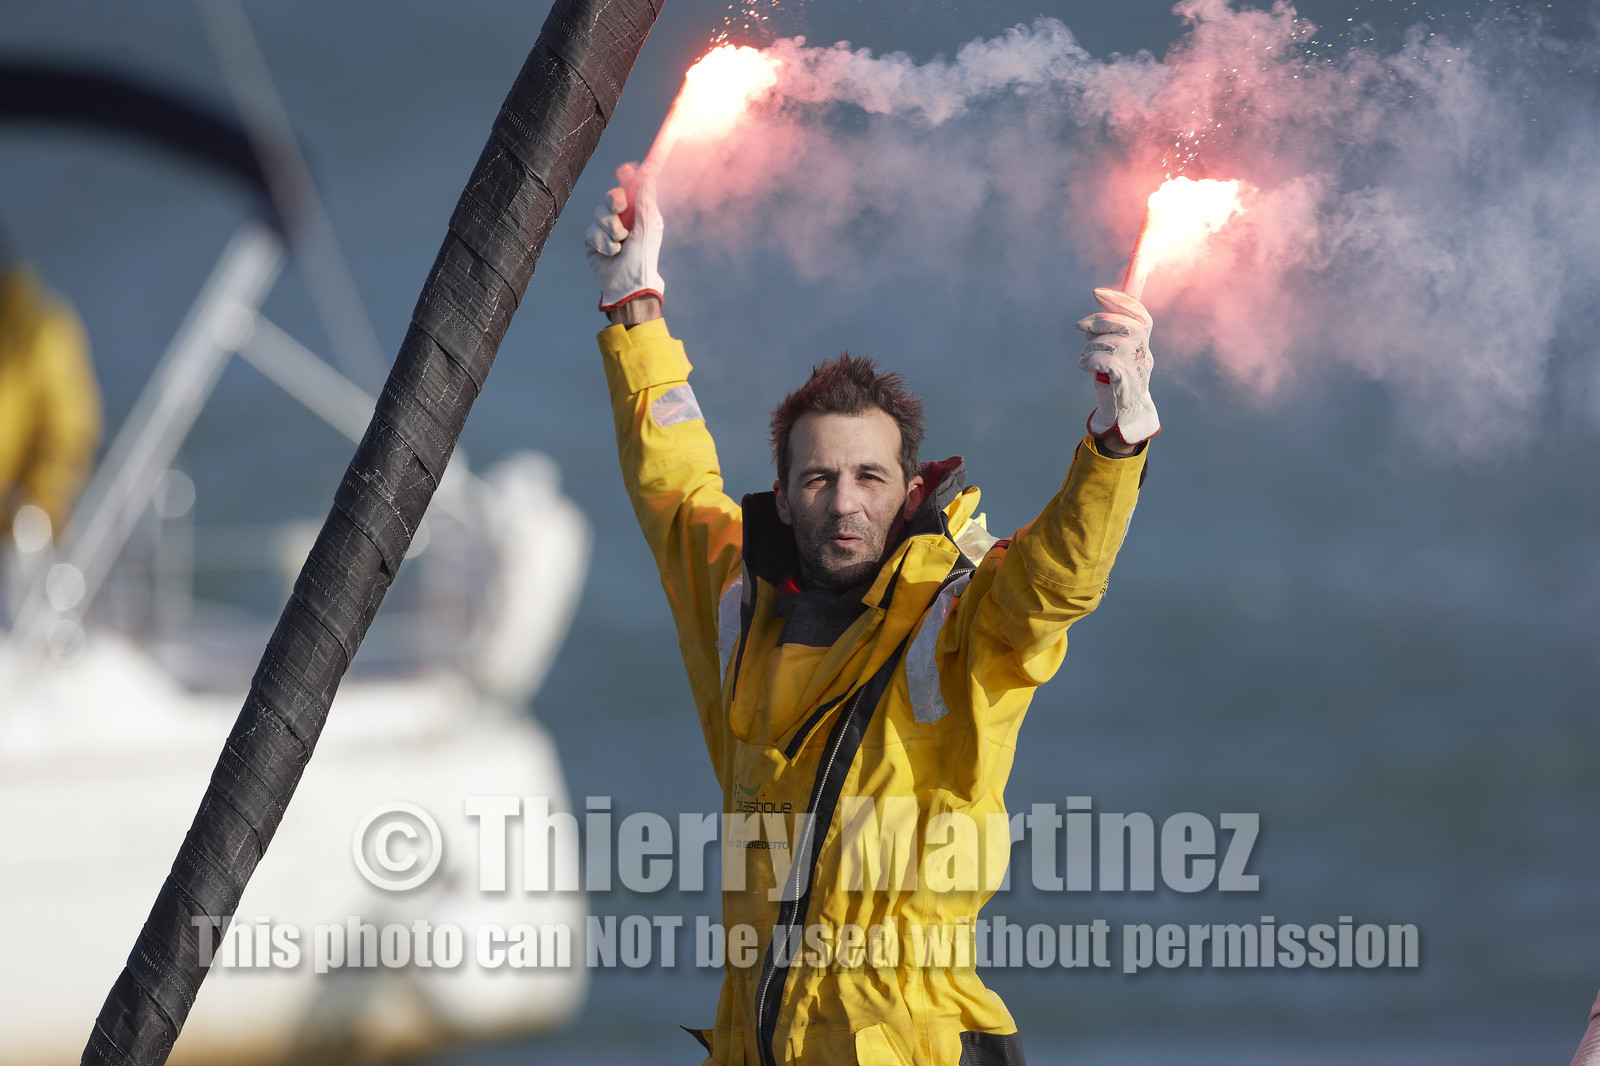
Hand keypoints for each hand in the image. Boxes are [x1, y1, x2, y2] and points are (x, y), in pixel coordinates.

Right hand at [584, 163, 663, 311]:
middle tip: (620, 207)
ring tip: (620, 244)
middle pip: (610, 196)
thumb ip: (646, 199)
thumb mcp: (649, 226)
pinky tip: (611, 253)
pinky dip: (602, 243)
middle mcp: (623, 218)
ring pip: (599, 213)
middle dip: (614, 201)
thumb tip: (647, 174)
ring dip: (611, 229)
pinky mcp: (593, 241)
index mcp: (639, 212)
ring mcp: (606, 229)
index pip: (630, 187)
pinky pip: (591, 231)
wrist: (628, 283)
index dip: (626, 176)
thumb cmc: (643, 256)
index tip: (625, 171)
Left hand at [1076, 287, 1159, 445]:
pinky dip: (1092, 360)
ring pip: (1114, 344)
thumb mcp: (1114, 353)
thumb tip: (1095, 309)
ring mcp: (1136, 370)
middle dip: (1100, 320)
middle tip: (1080, 326)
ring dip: (1091, 347)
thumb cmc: (1116, 381)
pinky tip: (1085, 366)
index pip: (1141, 316)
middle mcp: (1144, 355)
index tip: (1096, 292)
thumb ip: (1109, 333)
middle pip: (1129, 326)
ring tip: (1084, 358)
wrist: (1123, 417)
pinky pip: (1109, 362)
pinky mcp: (1125, 385)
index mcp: (1143, 345)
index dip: (1121, 301)